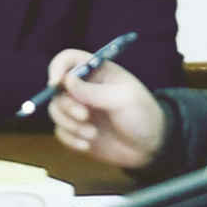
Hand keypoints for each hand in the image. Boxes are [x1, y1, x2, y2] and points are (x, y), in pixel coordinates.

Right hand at [46, 57, 168, 169]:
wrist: (150, 146)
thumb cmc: (142, 114)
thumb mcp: (122, 99)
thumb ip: (93, 91)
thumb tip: (66, 81)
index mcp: (96, 72)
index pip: (68, 60)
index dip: (57, 67)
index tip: (56, 83)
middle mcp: (83, 89)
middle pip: (57, 90)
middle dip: (67, 105)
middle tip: (84, 116)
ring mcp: (79, 110)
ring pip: (56, 112)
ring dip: (70, 124)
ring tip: (92, 134)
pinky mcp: (77, 130)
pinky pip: (61, 132)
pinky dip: (71, 139)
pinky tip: (88, 144)